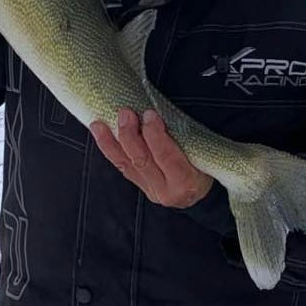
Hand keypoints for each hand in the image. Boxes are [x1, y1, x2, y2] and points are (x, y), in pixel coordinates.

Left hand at [91, 108, 212, 208]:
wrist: (199, 192)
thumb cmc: (205, 166)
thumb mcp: (203, 154)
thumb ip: (184, 138)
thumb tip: (158, 112)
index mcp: (186, 181)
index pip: (166, 156)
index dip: (155, 135)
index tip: (150, 115)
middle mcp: (166, 191)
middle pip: (142, 160)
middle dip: (130, 135)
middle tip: (125, 113)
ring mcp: (151, 191)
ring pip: (127, 165)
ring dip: (111, 142)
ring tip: (100, 124)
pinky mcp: (140, 187)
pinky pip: (122, 167)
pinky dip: (110, 149)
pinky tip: (100, 134)